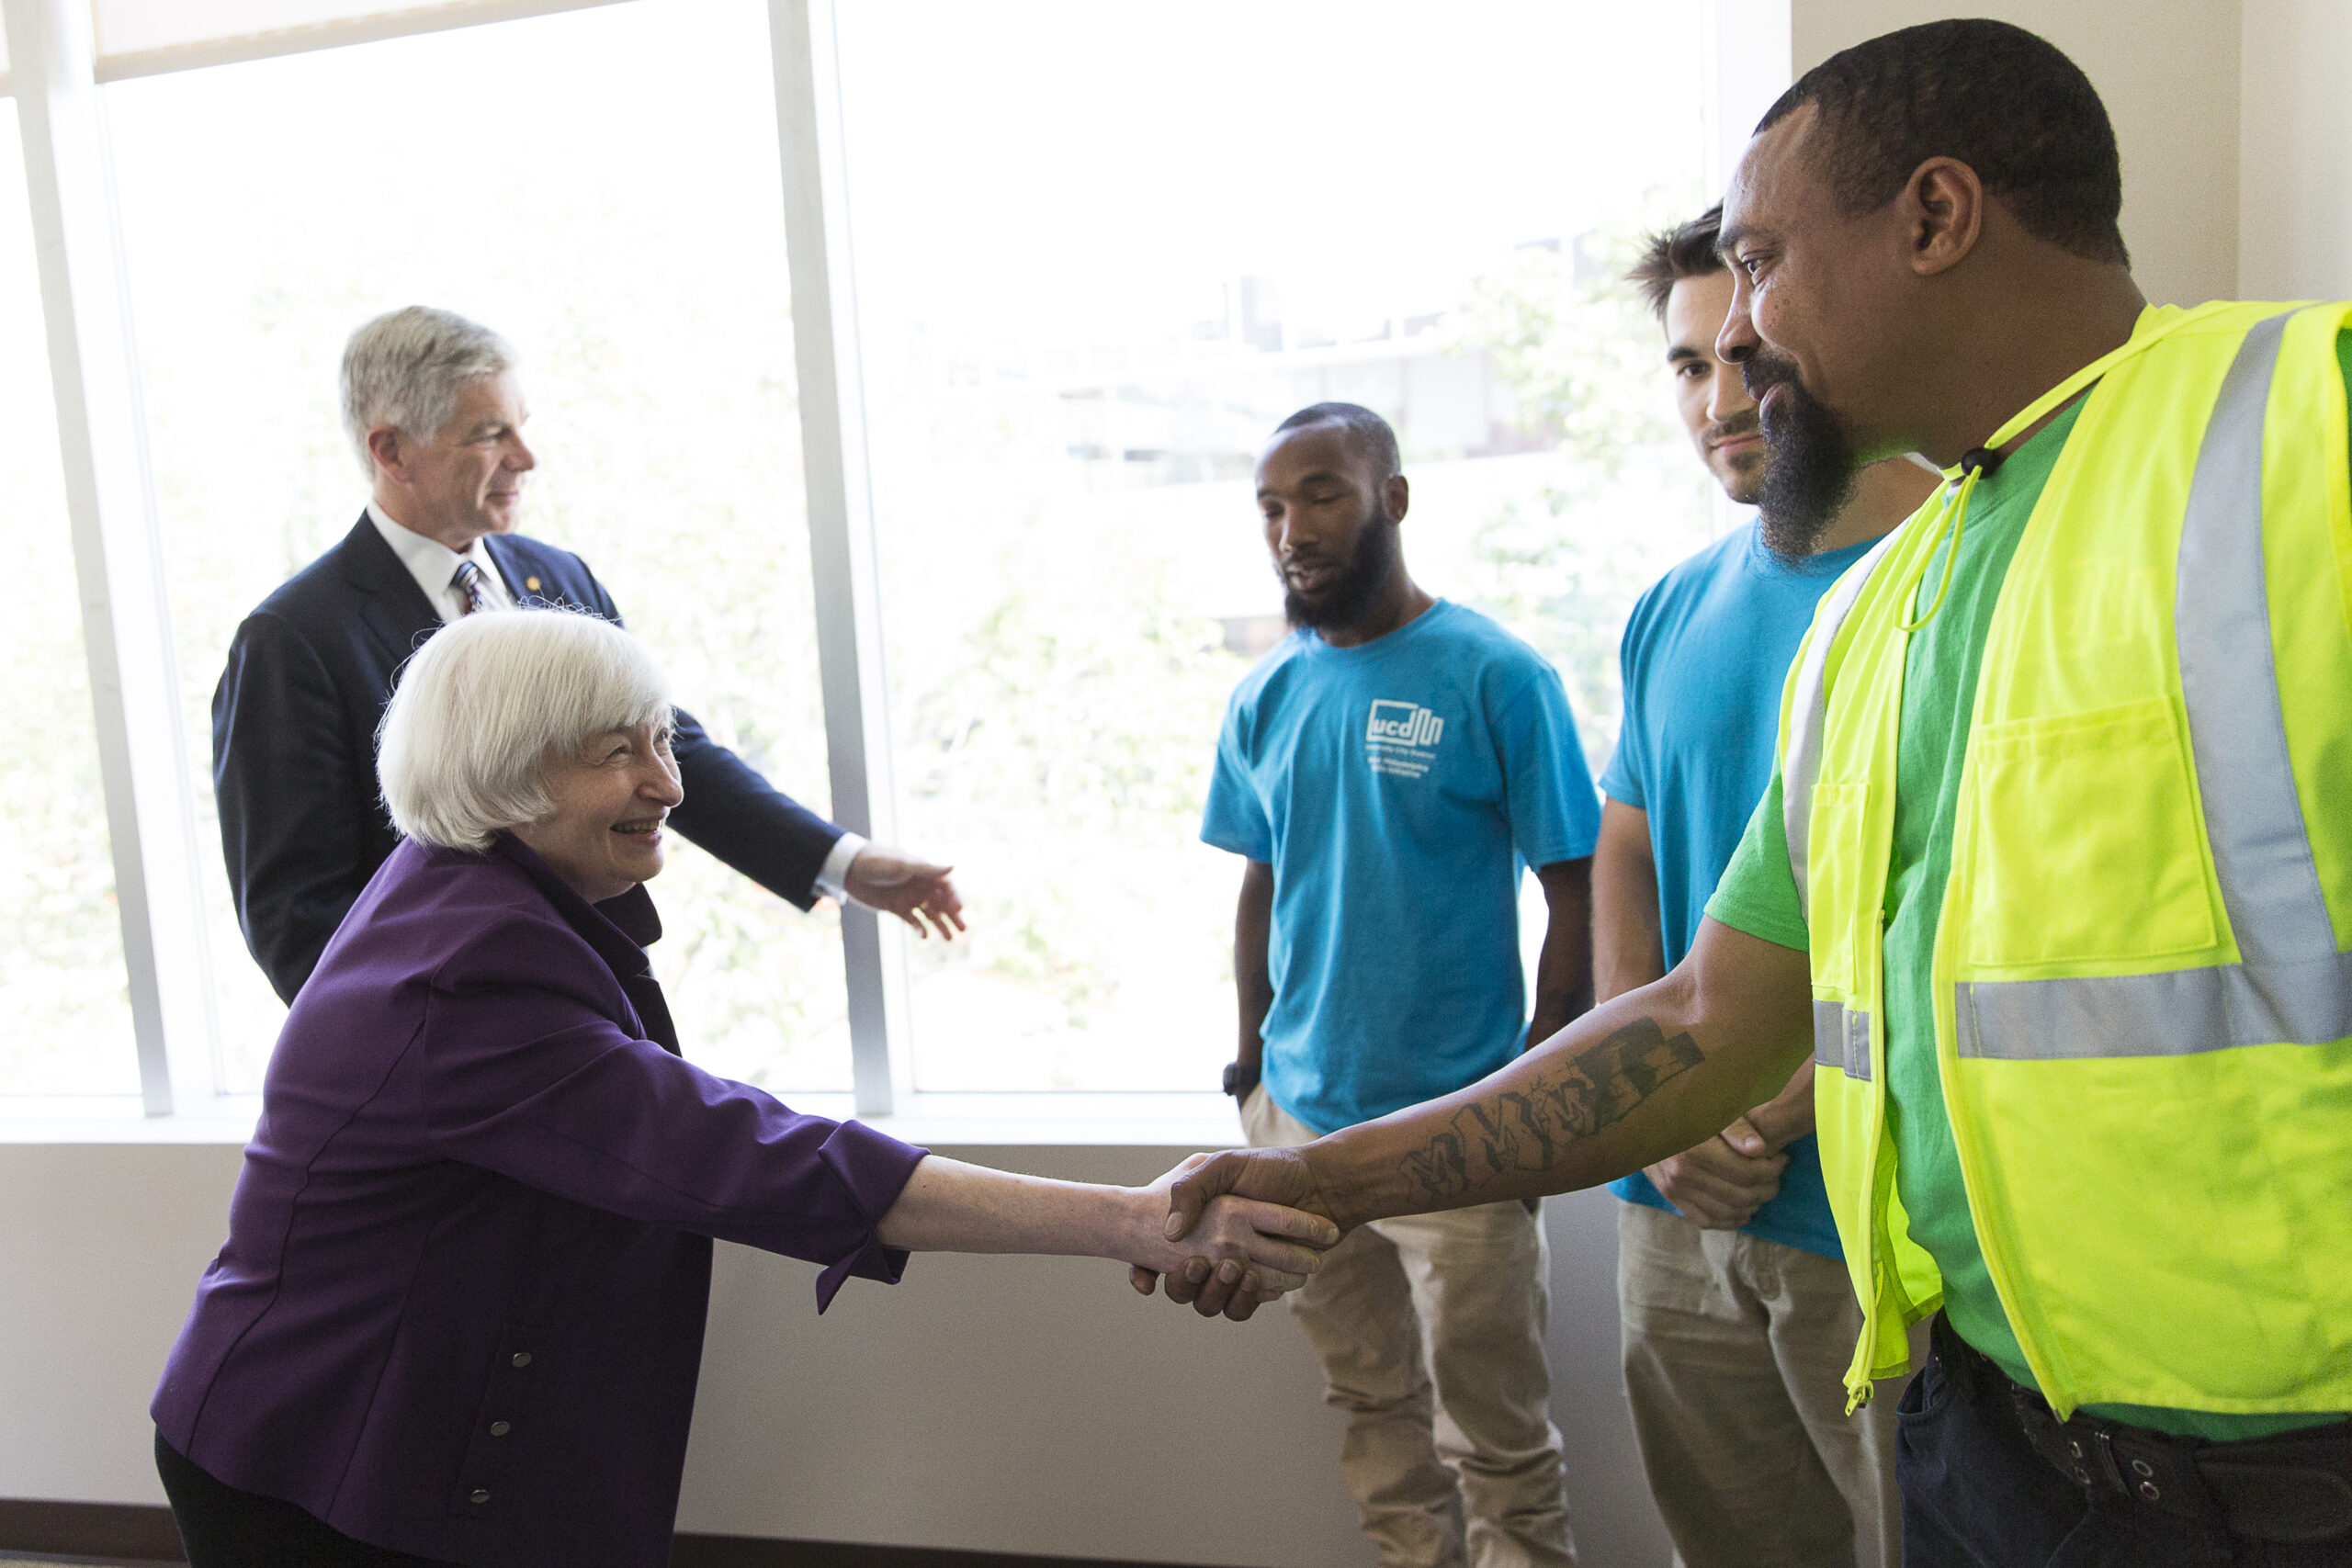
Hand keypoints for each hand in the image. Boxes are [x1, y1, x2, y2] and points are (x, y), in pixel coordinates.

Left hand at [843, 846, 965, 940]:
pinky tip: (924, 936)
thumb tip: (953, 867)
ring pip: (929, 914)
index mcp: (924, 872)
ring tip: (949, 939)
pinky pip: (912, 920)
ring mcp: (908, 897)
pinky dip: (919, 928)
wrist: (850, 869)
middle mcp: (919, 885)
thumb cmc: (878, 861)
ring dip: (940, 925)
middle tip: (964, 929)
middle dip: (953, 916)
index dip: (954, 897)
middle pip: (941, 903)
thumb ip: (928, 869)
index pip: (945, 886)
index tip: (959, 909)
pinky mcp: (896, 908)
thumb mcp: (903, 865)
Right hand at [1124, 1154, 1338, 1319]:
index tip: (1170, 1249)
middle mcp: (1215, 1249)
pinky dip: (1247, 1298)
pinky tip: (1255, 1278)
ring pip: (1211, 1300)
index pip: (1158, 1255)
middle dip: (1187, 1281)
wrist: (1323, 1184)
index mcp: (1199, 1224)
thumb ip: (1192, 1189)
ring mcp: (1239, 1269)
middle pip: (1184, 1285)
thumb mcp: (1223, 1165)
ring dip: (1219, 1290)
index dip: (1146, 1267)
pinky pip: (1241, 1307)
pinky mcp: (1262, 1286)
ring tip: (1233, 1267)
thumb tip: (1172, 1234)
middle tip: (1197, 1262)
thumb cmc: (1273, 1169)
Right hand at [1643, 1115, 1785, 1228]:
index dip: (1772, 1169)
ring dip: (1752, 1206)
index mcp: (1695, 1150)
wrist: (1639, 1119)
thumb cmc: (1681, 1106)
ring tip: (1762, 1189)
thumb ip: (1736, 1127)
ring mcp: (1675, 1190)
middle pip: (1740, 1196)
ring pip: (1726, 1213)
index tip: (1782, 1159)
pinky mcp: (1671, 1199)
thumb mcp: (1710, 1107)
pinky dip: (1729, 1221)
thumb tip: (1759, 1149)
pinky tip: (1742, 1209)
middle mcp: (1684, 1175)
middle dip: (1767, 1188)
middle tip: (1776, 1175)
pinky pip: (1705, 1221)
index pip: (1747, 1173)